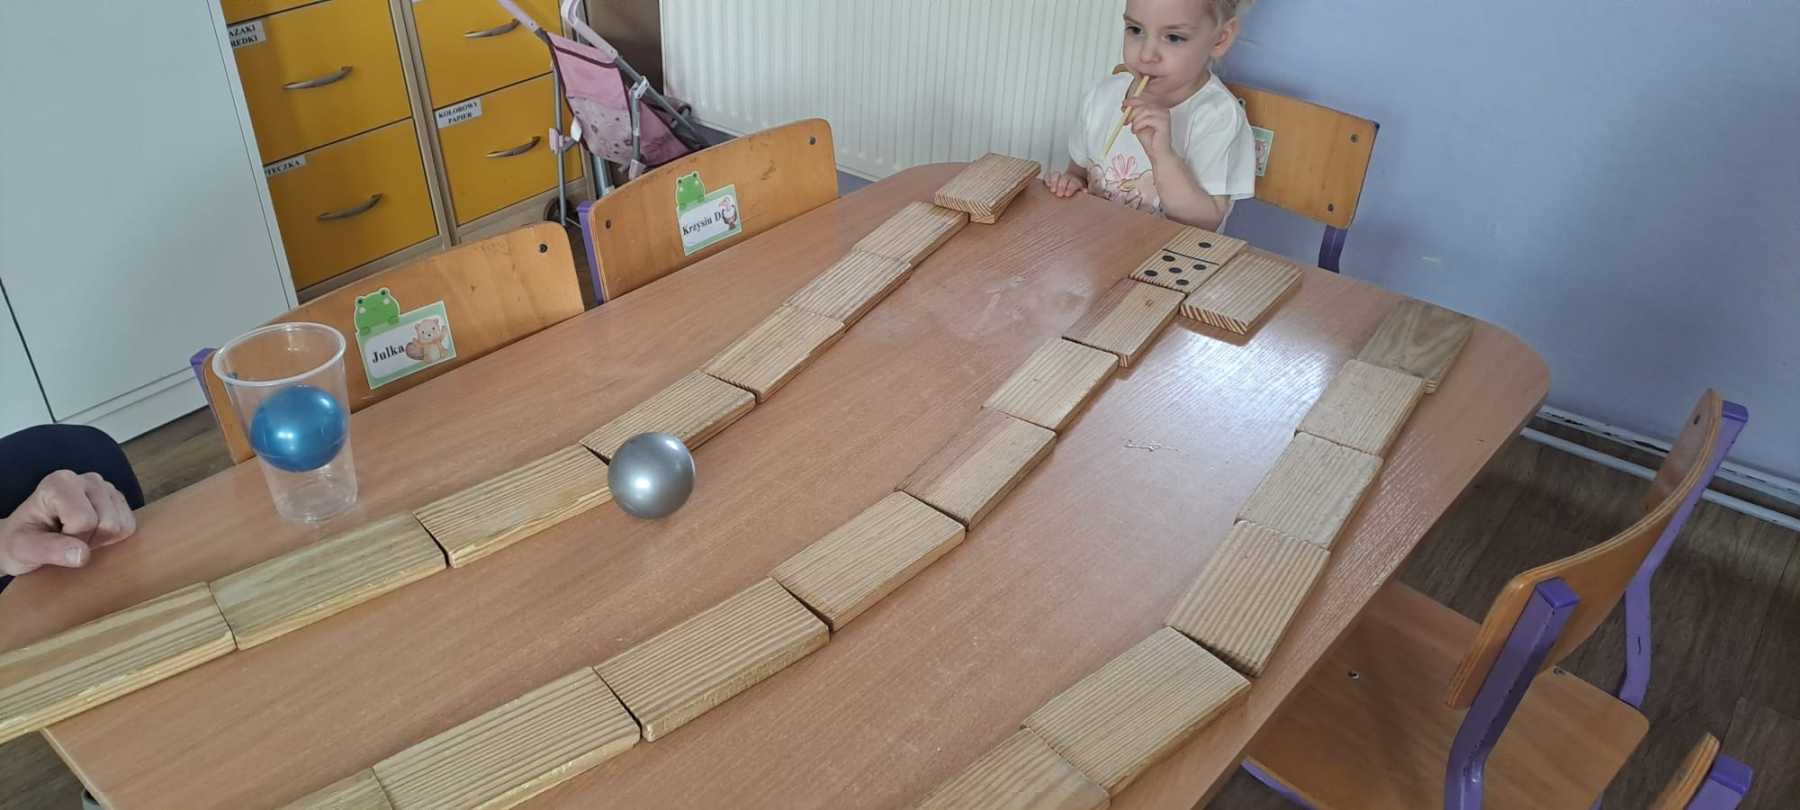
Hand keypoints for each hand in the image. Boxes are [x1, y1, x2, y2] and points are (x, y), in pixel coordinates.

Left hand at [0, 470, 136, 575]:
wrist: (28, 538)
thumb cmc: (22, 541)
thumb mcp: (23, 549)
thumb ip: (50, 550)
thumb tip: (83, 555)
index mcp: (60, 483)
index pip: (85, 520)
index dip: (72, 539)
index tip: (53, 538)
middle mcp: (87, 479)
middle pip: (108, 522)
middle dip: (89, 539)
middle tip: (66, 539)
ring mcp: (106, 487)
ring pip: (122, 525)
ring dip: (101, 539)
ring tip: (78, 536)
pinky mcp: (118, 500)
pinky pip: (130, 526)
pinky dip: (113, 538)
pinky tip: (92, 533)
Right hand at [1044, 171, 1086, 198]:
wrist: (1074, 180)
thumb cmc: (1077, 189)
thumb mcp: (1082, 190)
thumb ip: (1083, 190)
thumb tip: (1085, 191)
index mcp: (1076, 181)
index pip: (1074, 183)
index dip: (1070, 188)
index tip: (1067, 194)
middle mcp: (1067, 177)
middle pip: (1064, 179)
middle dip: (1061, 186)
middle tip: (1059, 194)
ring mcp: (1059, 176)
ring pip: (1056, 175)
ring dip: (1053, 182)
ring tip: (1052, 190)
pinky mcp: (1051, 177)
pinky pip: (1048, 175)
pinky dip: (1047, 179)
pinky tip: (1047, 185)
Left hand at [1123, 97, 1175, 161]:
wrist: (1157, 153)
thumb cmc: (1150, 140)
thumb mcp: (1138, 123)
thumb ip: (1134, 114)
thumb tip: (1126, 105)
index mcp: (1157, 108)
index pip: (1144, 99)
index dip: (1132, 101)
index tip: (1124, 104)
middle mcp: (1163, 110)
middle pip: (1143, 104)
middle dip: (1132, 113)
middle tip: (1126, 121)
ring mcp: (1164, 115)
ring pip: (1145, 111)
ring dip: (1136, 121)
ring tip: (1134, 129)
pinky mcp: (1164, 122)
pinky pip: (1147, 119)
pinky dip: (1139, 125)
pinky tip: (1137, 131)